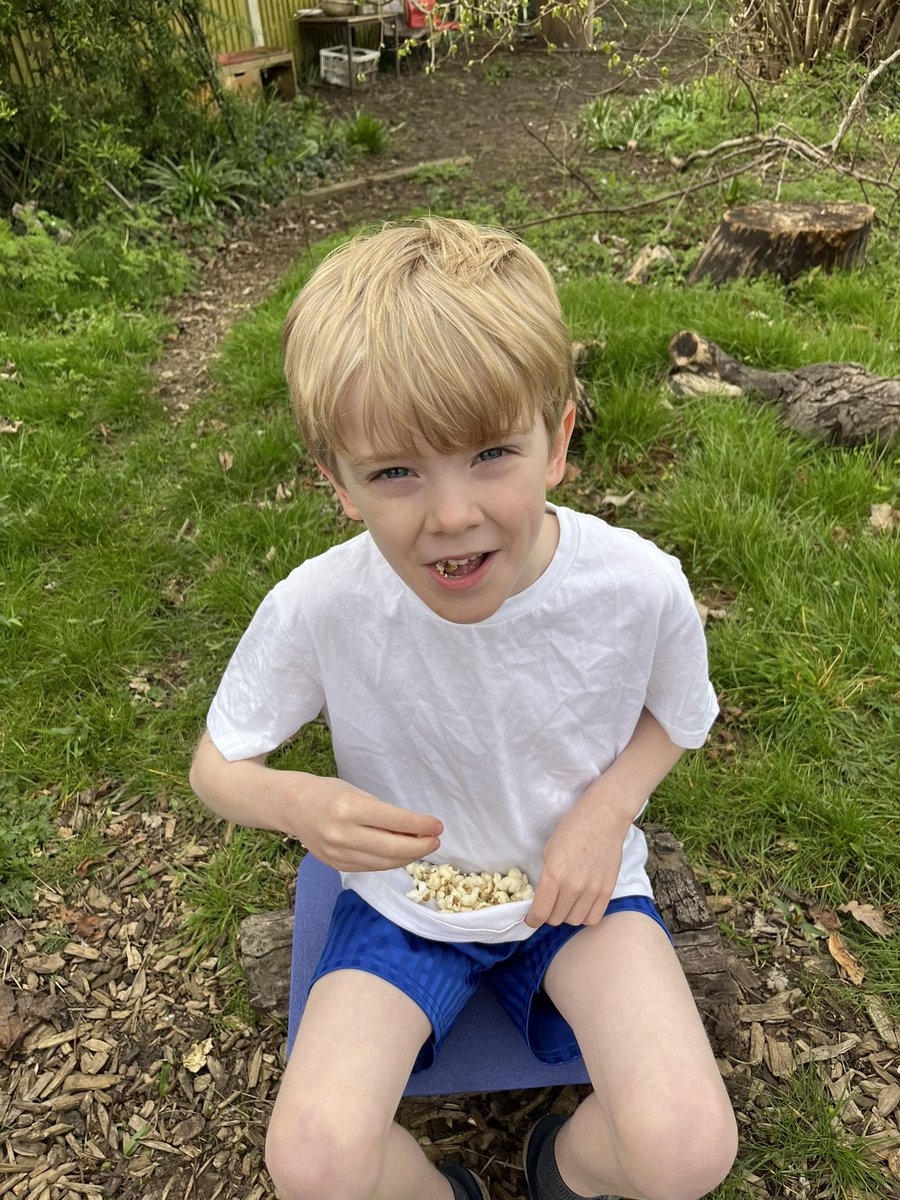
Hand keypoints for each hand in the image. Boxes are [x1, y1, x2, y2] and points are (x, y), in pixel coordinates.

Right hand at [294, 777, 441, 872]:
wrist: (292, 806)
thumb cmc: (329, 793)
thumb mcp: (357, 792)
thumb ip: (383, 813)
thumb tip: (416, 830)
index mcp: (349, 808)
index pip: (394, 821)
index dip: (420, 825)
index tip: (437, 825)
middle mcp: (342, 833)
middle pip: (392, 849)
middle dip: (419, 847)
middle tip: (435, 841)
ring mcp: (338, 853)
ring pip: (383, 863)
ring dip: (408, 857)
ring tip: (421, 847)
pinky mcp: (336, 865)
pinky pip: (370, 868)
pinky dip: (390, 863)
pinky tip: (400, 855)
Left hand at [525, 801, 624, 928]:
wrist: (603, 818)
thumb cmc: (572, 828)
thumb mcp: (549, 850)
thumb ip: (546, 876)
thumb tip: (543, 897)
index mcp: (554, 875)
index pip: (540, 912)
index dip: (532, 920)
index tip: (531, 919)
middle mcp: (573, 886)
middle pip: (556, 919)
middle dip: (548, 915)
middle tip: (549, 905)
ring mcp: (592, 890)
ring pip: (574, 921)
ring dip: (566, 916)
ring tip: (566, 904)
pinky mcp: (607, 891)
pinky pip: (593, 918)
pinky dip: (584, 916)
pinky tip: (581, 906)